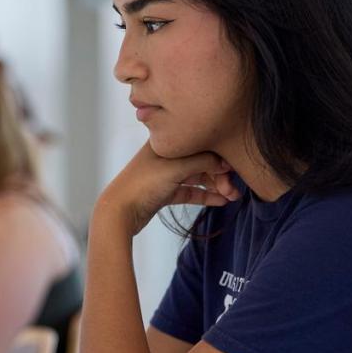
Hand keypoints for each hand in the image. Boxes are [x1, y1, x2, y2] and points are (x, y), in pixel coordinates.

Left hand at [95, 144, 239, 235]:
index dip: (219, 156)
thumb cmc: (142, 184)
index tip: (233, 170)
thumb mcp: (176, 168)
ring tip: (233, 197)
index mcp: (166, 140)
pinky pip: (189, 190)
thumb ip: (203, 161)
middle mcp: (166, 154)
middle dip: (220, 174)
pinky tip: (221, 200)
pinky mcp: (164, 191)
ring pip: (197, 176)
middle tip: (233, 190)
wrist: (118, 212)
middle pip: (201, 160)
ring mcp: (165, 173)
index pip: (200, 143)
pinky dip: (204, 194)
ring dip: (215, 186)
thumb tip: (225, 162)